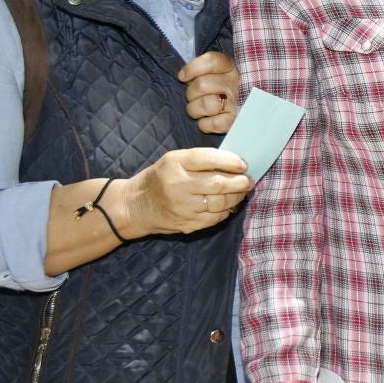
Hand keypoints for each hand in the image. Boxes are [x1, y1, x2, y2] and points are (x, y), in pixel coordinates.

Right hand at [110, 147, 251, 236]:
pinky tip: (229, 204)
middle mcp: (178, 185)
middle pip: (218, 183)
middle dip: (239, 182)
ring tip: (242, 191)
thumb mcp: (173, 161)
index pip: (209, 159)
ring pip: (220, 202)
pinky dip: (226, 210)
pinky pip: (215, 217)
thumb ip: (199, 160)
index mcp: (175, 164)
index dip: (231, 161)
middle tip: (248, 180)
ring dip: (237, 196)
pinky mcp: (187, 223)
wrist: (135, 206)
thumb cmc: (159, 179)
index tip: (243, 164)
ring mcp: (183, 207)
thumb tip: (233, 163)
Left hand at [181, 51, 239, 134]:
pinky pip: (209, 124)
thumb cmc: (227, 88)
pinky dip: (204, 124)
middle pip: (201, 85)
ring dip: (195, 110)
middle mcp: (235, 84)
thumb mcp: (220, 71)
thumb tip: (183, 76)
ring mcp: (236, 104)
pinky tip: (209, 120)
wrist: (254, 109)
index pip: (211, 61)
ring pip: (203, 105)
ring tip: (200, 110)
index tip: (183, 77)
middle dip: (191, 93)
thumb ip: (203, 69)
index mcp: (231, 67)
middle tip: (196, 96)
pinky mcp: (234, 122)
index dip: (192, 68)